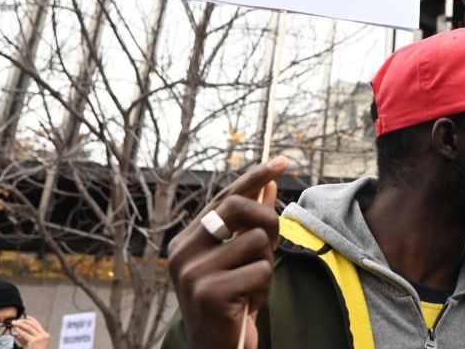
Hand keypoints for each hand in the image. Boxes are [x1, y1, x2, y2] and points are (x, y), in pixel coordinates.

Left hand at [11, 316, 48, 348]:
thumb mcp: (30, 345)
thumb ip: (25, 339)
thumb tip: (17, 334)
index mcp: (45, 335)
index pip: (37, 324)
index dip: (31, 319)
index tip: (25, 317)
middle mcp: (44, 335)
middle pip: (33, 325)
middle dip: (24, 321)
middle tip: (17, 320)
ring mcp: (40, 338)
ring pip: (29, 328)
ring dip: (21, 324)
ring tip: (15, 323)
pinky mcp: (34, 341)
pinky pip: (25, 334)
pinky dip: (20, 330)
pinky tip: (16, 329)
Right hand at [168, 156, 288, 348]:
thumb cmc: (231, 301)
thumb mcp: (242, 258)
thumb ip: (251, 223)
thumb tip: (269, 184)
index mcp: (187, 240)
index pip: (225, 198)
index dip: (255, 177)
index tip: (282, 161)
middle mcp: (182, 252)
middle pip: (240, 209)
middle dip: (269, 222)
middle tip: (273, 245)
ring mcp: (192, 272)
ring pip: (257, 242)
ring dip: (264, 267)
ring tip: (249, 287)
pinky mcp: (208, 293)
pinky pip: (259, 271)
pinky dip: (263, 288)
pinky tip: (247, 304)